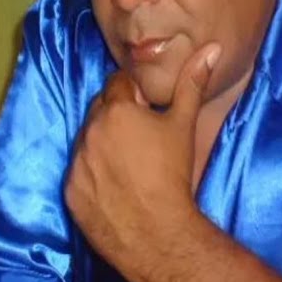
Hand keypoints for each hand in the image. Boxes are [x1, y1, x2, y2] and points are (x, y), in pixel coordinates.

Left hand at [64, 42, 221, 272]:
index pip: (118, 84)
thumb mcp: (184, 125)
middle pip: (99, 111)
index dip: (134, 95)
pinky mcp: (69, 191)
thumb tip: (212, 48)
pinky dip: (92, 174)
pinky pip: (78, 173)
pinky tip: (114, 186)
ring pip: (86, 142)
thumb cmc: (173, 175)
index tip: (147, 110)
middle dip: (116, 116)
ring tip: (128, 165)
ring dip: (102, 145)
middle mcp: (88, 132)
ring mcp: (75, 163)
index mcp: (114, 110)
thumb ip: (192, 83)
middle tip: (140, 138)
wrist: (157, 233)